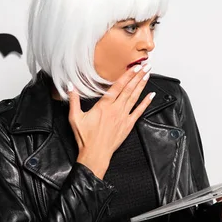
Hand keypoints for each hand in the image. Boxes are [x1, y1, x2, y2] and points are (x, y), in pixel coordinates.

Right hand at [69, 63, 154, 178]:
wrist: (95, 154)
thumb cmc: (85, 138)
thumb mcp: (75, 117)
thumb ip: (73, 100)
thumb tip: (69, 86)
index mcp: (103, 106)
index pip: (117, 86)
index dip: (127, 75)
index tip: (134, 67)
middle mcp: (115, 109)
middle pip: (129, 89)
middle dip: (138, 76)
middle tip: (146, 66)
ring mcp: (123, 117)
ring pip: (134, 97)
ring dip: (142, 85)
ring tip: (148, 75)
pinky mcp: (128, 125)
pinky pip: (139, 111)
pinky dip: (146, 103)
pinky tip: (151, 96)